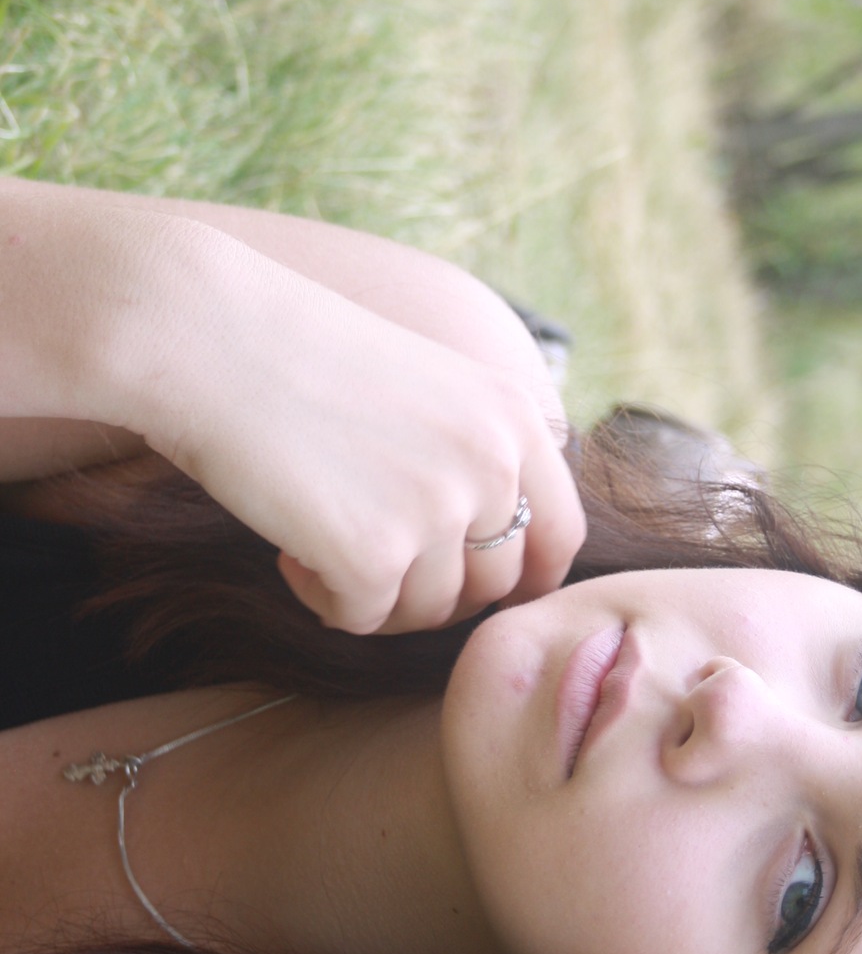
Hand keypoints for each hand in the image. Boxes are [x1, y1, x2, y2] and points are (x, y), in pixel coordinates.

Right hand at [146, 234, 586, 633]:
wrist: (210, 334)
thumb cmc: (302, 353)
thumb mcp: (431, 384)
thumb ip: (475, 456)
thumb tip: (491, 562)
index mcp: (515, 417)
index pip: (560, 537)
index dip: (522, 579)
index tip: (473, 586)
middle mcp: (493, 465)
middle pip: (492, 587)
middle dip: (433, 590)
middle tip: (368, 558)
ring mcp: (439, 511)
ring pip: (427, 611)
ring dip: (375, 594)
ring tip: (318, 540)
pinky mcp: (374, 554)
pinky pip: (361, 619)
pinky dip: (323, 598)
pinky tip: (288, 548)